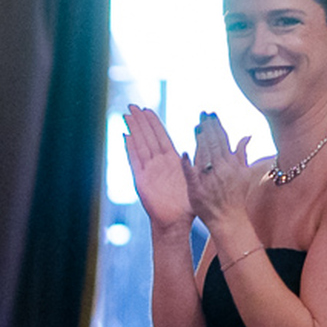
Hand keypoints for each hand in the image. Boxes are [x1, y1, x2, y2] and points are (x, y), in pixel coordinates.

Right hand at [122, 105, 192, 228]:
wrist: (177, 221)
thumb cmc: (187, 203)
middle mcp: (158, 163)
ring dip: (133, 130)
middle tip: (132, 105)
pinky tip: (125, 136)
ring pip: (140, 145)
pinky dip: (130, 148)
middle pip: (147, 137)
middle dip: (140, 121)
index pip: (161, 136)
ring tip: (127, 115)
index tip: (147, 109)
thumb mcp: (196, 178)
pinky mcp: (141, 180)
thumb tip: (201, 142)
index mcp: (171, 161)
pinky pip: (134, 160)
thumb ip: (195, 160)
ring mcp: (148, 170)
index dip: (153, 122)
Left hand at [185, 111, 255, 235]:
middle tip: (202, 114)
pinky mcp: (196, 189)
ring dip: (200, 140)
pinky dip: (188, 164)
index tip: (211, 114)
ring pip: (203, 155)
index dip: (216, 126)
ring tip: (197, 126)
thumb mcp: (243, 173)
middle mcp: (220, 169)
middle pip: (213, 144)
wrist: (228, 218)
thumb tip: (247, 136)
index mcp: (230, 163)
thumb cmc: (235, 196)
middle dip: (208, 128)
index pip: (222, 140)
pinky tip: (184, 153)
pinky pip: (191, 175)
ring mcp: (208, 179)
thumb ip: (242, 153)